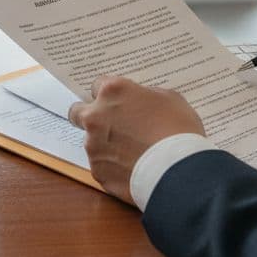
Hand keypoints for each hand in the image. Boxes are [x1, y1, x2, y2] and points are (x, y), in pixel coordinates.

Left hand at [67, 76, 203, 204]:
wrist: (178, 171)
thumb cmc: (179, 130)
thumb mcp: (169, 99)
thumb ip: (146, 96)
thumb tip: (140, 102)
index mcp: (112, 92)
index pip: (97, 85)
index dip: (109, 95)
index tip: (118, 103)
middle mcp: (96, 116)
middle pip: (78, 112)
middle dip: (91, 116)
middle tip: (110, 125)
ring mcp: (93, 145)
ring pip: (91, 141)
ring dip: (105, 144)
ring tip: (132, 153)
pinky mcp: (97, 171)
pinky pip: (101, 165)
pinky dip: (113, 167)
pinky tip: (133, 169)